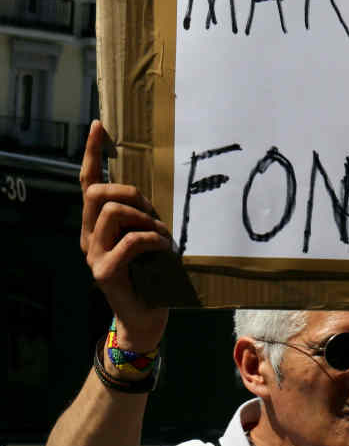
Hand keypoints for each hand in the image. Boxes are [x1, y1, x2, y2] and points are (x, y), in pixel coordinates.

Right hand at [80, 121, 172, 349]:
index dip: (93, 154)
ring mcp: (93, 255)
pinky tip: (163, 251)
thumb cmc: (152, 275)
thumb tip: (151, 194)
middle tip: (153, 215)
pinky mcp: (105, 272)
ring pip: (112, 212)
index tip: (99, 126)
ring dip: (145, 219)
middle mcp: (89, 236)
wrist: (146, 318)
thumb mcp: (148, 239)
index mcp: (97, 225)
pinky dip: (152, 240)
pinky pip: (130, 241)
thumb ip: (142, 217)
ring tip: (161, 237)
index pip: (89, 183)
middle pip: (97, 193)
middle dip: (130, 193)